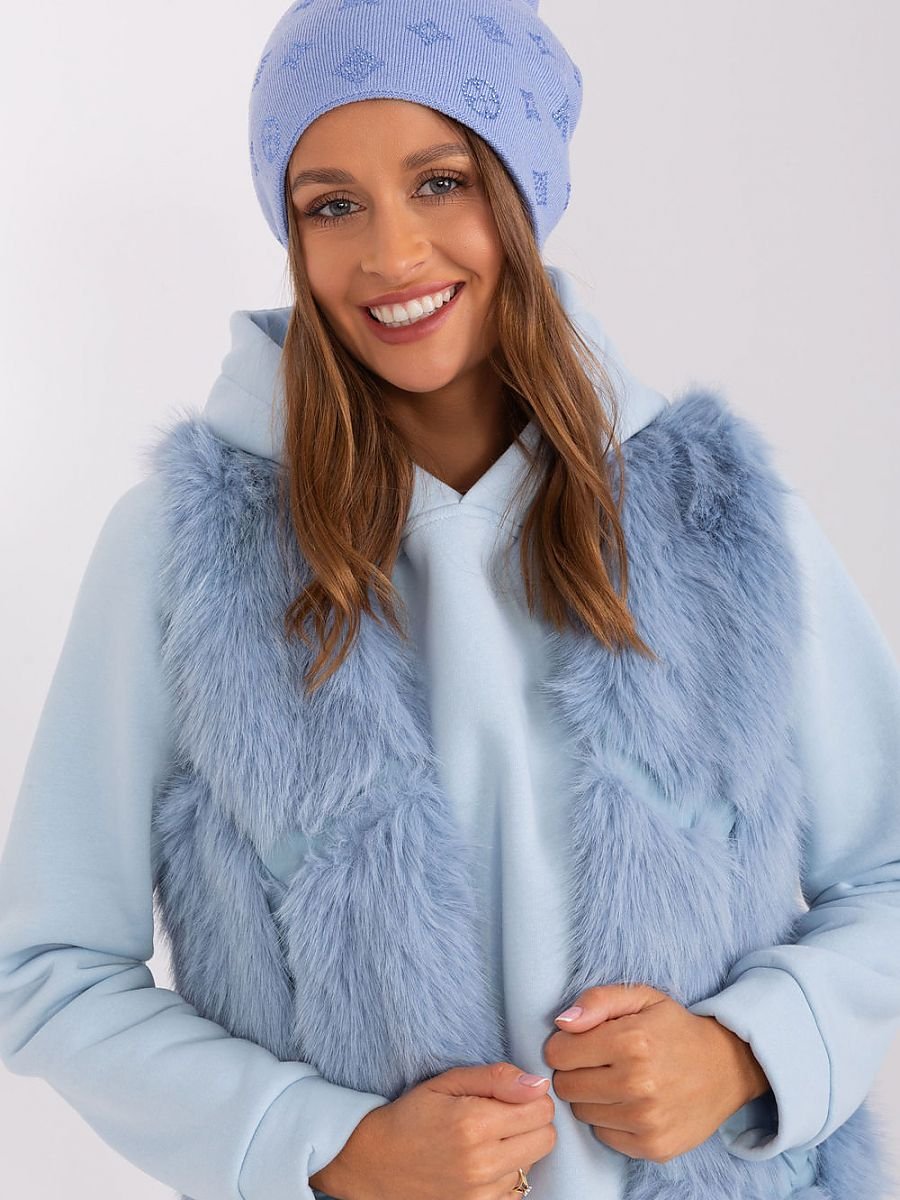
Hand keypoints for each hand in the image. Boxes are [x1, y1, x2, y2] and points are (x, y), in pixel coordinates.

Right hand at [309, 1061, 556, 1199]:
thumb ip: (496, 1078)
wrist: (374, 1162)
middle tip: (505, 1115)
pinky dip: (506, 1175)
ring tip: (486, 1140)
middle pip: (546, 1139)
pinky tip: (483, 1162)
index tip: (514, 1096)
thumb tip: (538, 1083)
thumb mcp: (447, 1082)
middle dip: (532, 1122)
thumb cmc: (411, 1116)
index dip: (532, 1097)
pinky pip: (515, 1191)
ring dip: (518, 1150)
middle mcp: (482, 1162)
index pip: (542, 1110)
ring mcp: (480, 1193)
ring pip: (532, 1164)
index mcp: (474, 1122)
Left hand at [542, 984, 770, 1163]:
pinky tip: (630, 1103)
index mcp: (632, 1041)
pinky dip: (610, 1120)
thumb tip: (562, 1023)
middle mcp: (638, 1084)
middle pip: (565, 1087)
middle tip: (598, 1062)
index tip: (581, 1042)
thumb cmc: (674, 1029)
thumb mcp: (641, 997)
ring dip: (591, 1097)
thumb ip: (597, 1000)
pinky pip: (603, 1136)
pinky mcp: (654, 1147)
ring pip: (581, 1113)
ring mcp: (647, 1120)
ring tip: (616, 1081)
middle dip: (574, 1071)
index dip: (564, 1045)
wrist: (726, 1068)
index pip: (558, 1054)